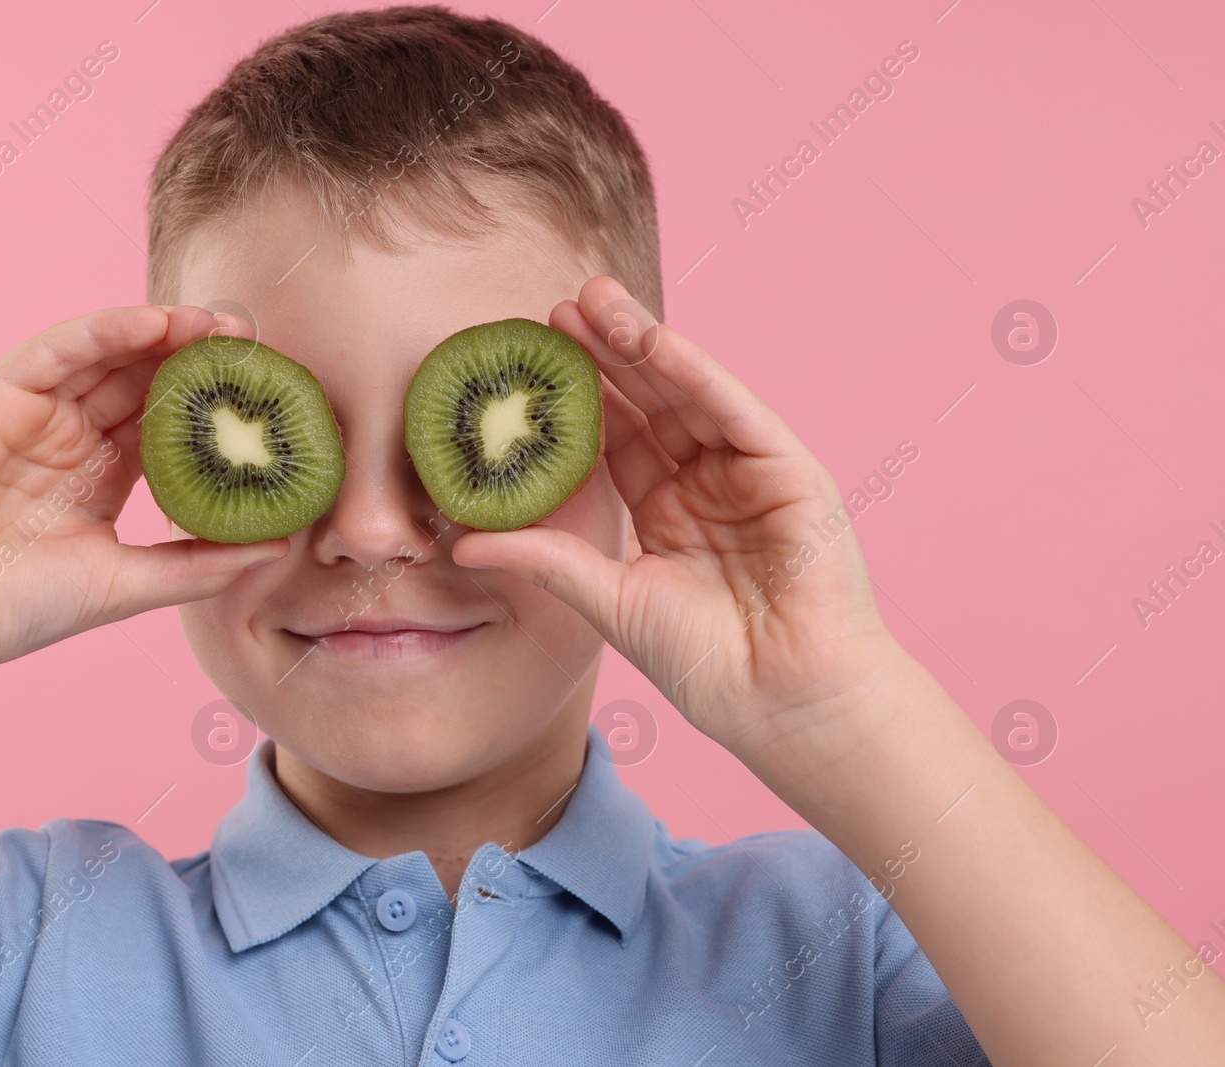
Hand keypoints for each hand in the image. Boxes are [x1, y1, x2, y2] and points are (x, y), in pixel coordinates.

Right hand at [0, 306, 289, 679]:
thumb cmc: (15, 606)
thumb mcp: (127, 585)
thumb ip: (200, 563)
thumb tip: (281, 547)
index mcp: (102, 472)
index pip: (171, 423)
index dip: (219, 404)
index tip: (272, 393)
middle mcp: (72, 434)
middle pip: (146, 379)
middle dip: (200, 358)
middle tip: (257, 341)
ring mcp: (35, 410)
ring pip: (109, 355)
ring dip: (164, 332)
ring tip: (219, 324)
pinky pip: (58, 349)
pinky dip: (105, 330)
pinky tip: (154, 322)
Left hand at [452, 277, 900, 767]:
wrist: (783, 704)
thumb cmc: (707, 665)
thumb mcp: (610, 602)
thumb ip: (546, 561)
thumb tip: (462, 542)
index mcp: (664, 510)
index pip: (611, 438)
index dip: (570, 400)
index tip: (523, 363)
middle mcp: (705, 481)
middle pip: (645, 403)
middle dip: (600, 354)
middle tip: (551, 308)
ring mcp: (748, 472)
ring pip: (686, 392)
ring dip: (641, 343)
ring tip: (591, 300)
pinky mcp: (789, 471)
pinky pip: (734, 410)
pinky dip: (694, 371)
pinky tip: (653, 339)